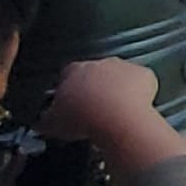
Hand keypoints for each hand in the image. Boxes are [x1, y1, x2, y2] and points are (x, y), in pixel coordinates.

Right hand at [45, 57, 185, 169]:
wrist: (116, 119)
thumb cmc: (81, 119)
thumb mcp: (52, 123)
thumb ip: (45, 118)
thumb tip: (40, 121)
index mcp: (74, 70)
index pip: (68, 74)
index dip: (71, 89)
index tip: (74, 104)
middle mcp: (99, 63)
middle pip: (96, 73)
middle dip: (96, 87)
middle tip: (96, 109)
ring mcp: (124, 66)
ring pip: (120, 76)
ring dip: (118, 89)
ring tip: (117, 111)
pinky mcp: (145, 74)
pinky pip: (142, 82)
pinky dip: (141, 91)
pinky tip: (136, 108)